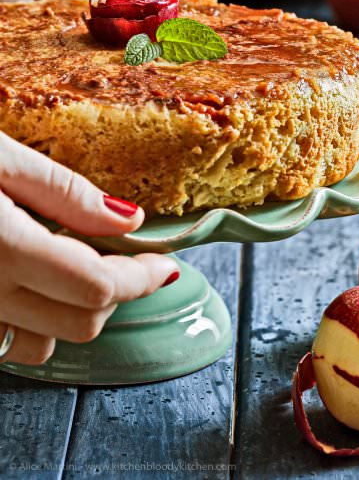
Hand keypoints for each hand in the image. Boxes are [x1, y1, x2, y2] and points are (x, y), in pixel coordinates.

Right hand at [0, 132, 178, 364]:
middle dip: (119, 294)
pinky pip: (3, 344)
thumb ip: (64, 193)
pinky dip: (34, 323)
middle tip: (130, 261)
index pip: (99, 286)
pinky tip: (34, 284)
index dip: (142, 276)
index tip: (164, 262)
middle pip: (82, 321)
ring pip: (44, 343)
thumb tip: (129, 219)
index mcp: (0, 248)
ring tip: (81, 269)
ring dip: (77, 312)